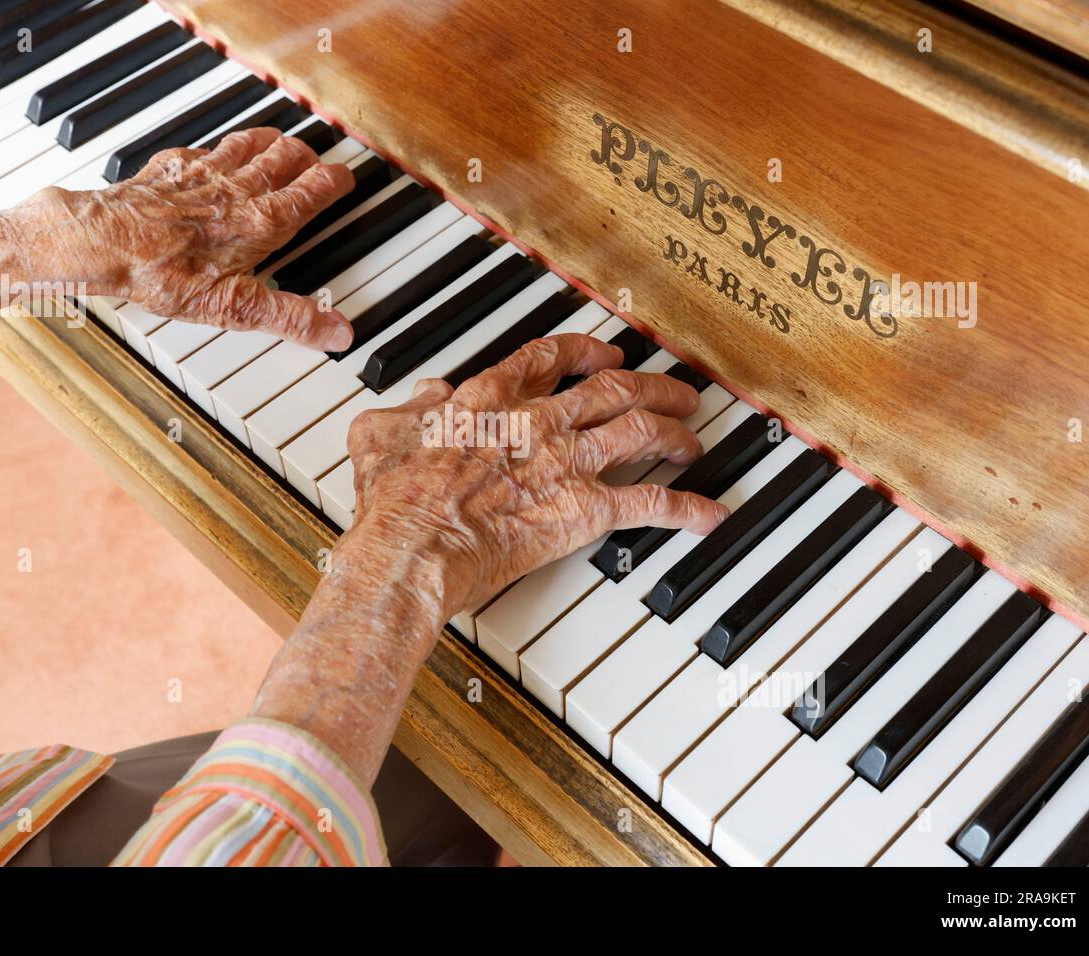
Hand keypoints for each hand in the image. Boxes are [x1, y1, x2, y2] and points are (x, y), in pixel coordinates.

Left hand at [14, 128, 355, 349]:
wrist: (103, 242)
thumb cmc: (164, 273)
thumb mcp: (236, 307)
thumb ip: (291, 317)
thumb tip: (338, 332)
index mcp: (263, 220)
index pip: (315, 188)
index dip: (338, 181)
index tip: (347, 179)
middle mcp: (239, 188)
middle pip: (287, 155)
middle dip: (309, 156)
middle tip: (317, 162)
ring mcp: (205, 172)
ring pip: (251, 143)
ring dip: (272, 142)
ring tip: (282, 144)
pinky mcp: (173, 168)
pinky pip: (206, 148)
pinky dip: (221, 149)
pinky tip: (215, 157)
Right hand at [339, 333, 729, 625]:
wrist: (412, 548)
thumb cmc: (393, 502)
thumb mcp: (379, 435)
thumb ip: (406, 409)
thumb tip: (425, 397)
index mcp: (490, 399)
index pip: (549, 358)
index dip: (584, 352)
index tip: (603, 354)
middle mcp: (538, 422)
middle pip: (611, 389)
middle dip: (649, 386)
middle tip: (670, 393)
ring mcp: (565, 463)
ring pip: (639, 431)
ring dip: (674, 431)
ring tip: (693, 438)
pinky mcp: (583, 510)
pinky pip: (649, 503)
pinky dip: (686, 508)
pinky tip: (709, 514)